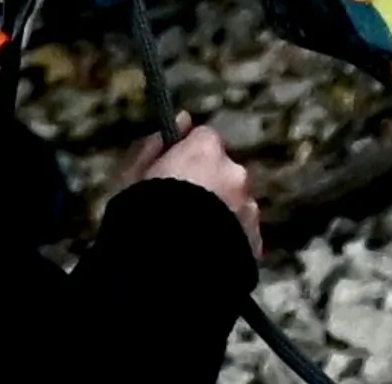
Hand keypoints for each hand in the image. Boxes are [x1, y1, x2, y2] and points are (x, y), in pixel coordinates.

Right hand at [125, 120, 263, 258]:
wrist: (169, 272)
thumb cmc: (145, 217)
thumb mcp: (136, 176)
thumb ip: (159, 144)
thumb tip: (182, 119)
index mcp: (206, 151)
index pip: (204, 139)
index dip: (189, 156)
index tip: (175, 174)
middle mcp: (234, 174)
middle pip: (224, 172)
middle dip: (209, 186)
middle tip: (184, 212)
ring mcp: (248, 210)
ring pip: (235, 205)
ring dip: (222, 215)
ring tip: (194, 241)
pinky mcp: (255, 244)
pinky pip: (242, 236)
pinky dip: (230, 242)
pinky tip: (207, 257)